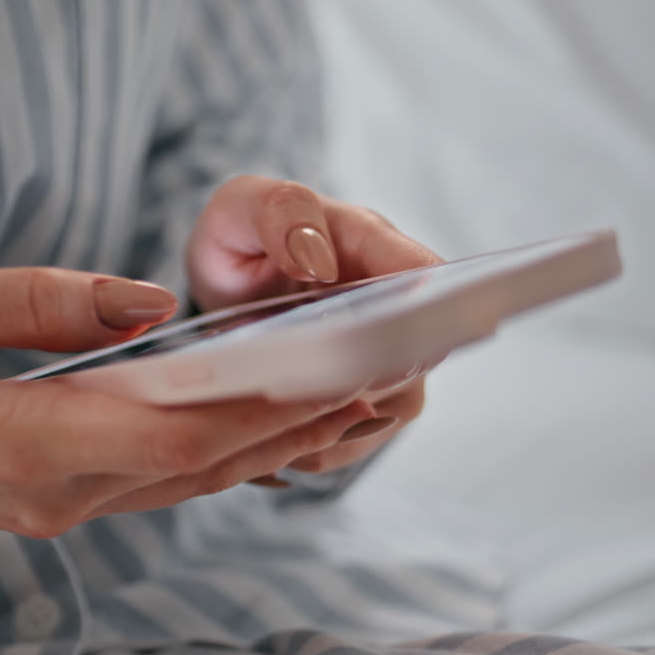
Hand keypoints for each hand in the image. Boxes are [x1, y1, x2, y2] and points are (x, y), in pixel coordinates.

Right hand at [0, 260, 376, 536]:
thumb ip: (37, 301)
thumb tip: (146, 300)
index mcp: (17, 441)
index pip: (170, 428)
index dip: (263, 403)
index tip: (339, 370)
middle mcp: (53, 491)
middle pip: (201, 459)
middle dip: (297, 420)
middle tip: (381, 373)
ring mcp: (58, 506)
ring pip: (192, 477)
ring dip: (276, 439)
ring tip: (353, 393)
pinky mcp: (57, 498)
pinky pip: (162, 478)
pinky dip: (227, 450)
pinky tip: (274, 420)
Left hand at [186, 176, 442, 484]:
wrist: (229, 285)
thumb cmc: (243, 237)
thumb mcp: (241, 207)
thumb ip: (281, 212)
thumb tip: (317, 259)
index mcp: (371, 243)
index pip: (424, 275)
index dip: (417, 312)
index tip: (374, 345)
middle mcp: (393, 304)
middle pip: (414, 356)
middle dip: (358, 383)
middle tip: (294, 395)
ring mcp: (386, 356)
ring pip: (389, 409)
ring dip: (334, 425)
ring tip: (272, 423)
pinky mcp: (367, 400)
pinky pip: (355, 439)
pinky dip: (317, 447)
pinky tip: (274, 440)